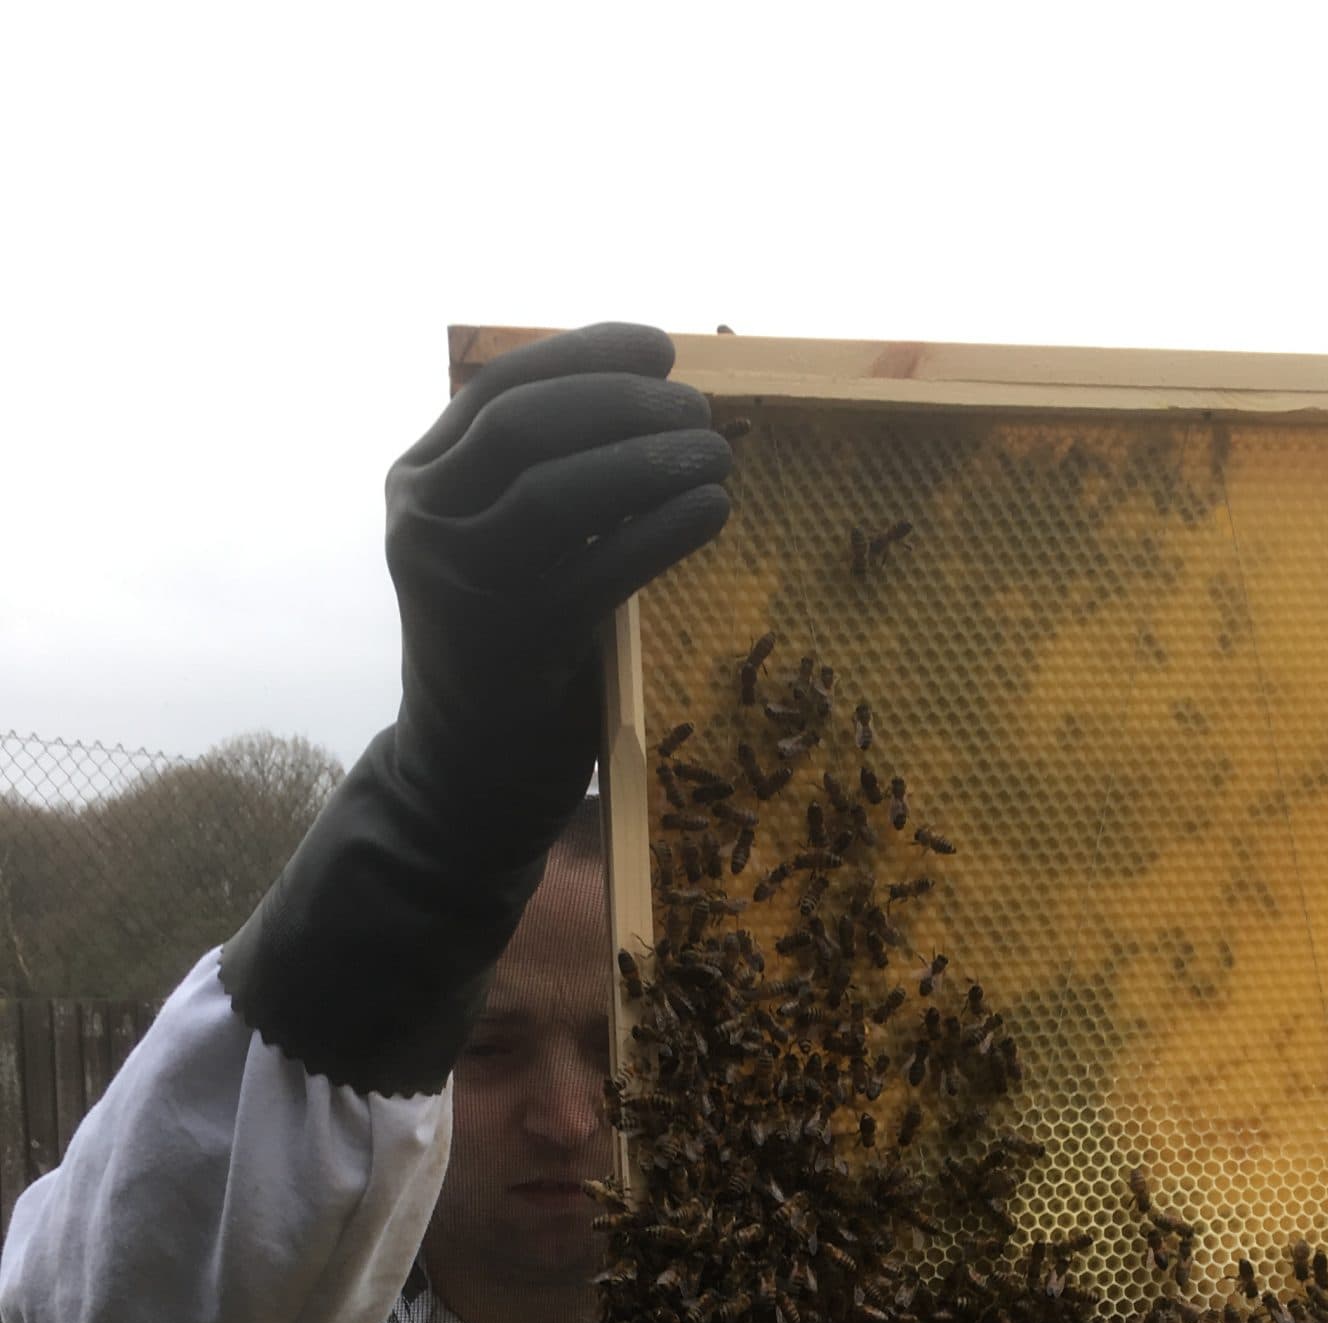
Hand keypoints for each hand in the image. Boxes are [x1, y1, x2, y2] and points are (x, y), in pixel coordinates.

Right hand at [384, 322, 733, 849]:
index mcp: (417, 483)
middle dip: (622, 401)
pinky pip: (601, 567)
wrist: (467, 774)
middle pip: (524, 424)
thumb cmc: (508, 649)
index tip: (661, 347)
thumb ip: (540, 478)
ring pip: (557, 489)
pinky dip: (664, 529)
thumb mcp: (502, 548)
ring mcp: (464, 585)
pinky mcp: (516, 643)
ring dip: (649, 458)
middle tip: (698, 408)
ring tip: (716, 453)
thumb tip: (647, 401)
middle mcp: (424, 524)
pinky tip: (712, 509)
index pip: (497, 387)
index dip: (585, 354)